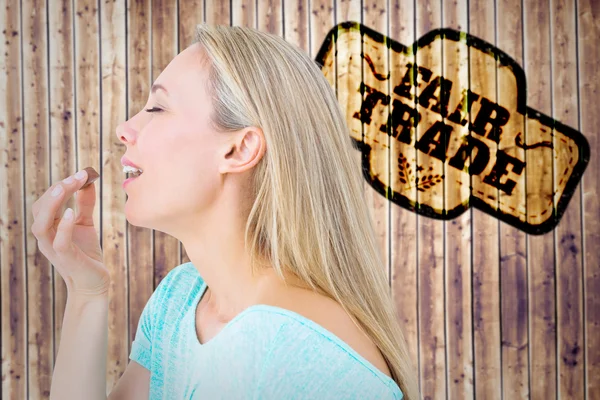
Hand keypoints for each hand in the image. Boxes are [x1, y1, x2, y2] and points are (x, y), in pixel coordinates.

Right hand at [31, 168, 109, 297]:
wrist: (94, 282)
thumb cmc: (87, 253)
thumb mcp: (85, 224)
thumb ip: (84, 204)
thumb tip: (88, 181)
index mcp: (49, 227)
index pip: (47, 202)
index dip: (62, 186)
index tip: (83, 174)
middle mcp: (46, 237)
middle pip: (40, 209)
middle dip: (57, 190)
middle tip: (79, 177)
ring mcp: (53, 249)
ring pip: (41, 225)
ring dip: (52, 204)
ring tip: (66, 187)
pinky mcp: (66, 259)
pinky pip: (59, 242)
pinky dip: (63, 227)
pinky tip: (71, 213)